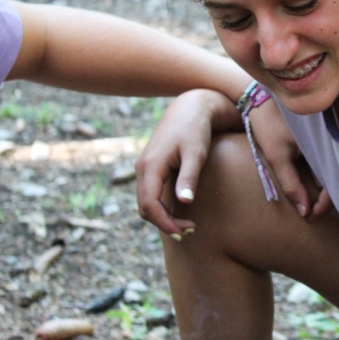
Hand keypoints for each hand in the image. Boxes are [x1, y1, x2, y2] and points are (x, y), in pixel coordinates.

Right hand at [135, 90, 219, 236]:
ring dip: (163, 216)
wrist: (190, 108)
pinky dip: (162, 207)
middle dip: (164, 223)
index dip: (165, 223)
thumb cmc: (195, 129)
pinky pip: (150, 194)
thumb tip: (184, 202)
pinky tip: (180, 210)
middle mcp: (143, 168)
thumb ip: (189, 176)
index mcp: (151, 166)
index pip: (149, 205)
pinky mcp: (152, 167)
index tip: (185, 232)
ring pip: (146, 202)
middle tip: (189, 231)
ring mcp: (145, 168)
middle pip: (145, 207)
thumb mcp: (195, 153)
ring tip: (187, 225)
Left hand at [247, 98, 330, 219]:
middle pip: (335, 177)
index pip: (332, 183)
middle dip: (326, 199)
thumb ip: (290, 183)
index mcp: (323, 146)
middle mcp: (328, 143)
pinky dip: (320, 174)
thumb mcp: (276, 155)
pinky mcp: (316, 137)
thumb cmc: (267, 123)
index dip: (325, 204)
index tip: (310, 217)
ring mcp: (323, 139)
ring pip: (330, 170)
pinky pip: (323, 160)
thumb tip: (305, 212)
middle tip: (311, 215)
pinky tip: (311, 185)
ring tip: (311, 204)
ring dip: (323, 188)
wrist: (258, 96)